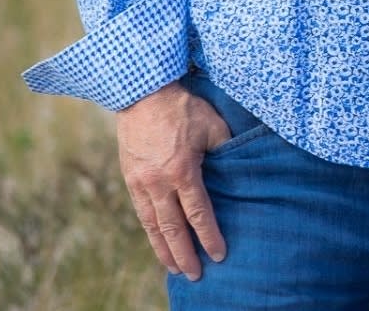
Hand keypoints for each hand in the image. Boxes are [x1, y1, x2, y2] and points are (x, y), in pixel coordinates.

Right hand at [116, 79, 231, 280]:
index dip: (209, 236)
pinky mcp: (130, 178)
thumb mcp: (212, 125)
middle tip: (195, 275)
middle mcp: (159, 183)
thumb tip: (238, 167)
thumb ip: (224, 150)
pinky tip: (157, 241)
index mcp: (182, 170)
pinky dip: (149, 231)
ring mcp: (141, 183)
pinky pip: (141, 212)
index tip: (219, 255)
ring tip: (174, 268)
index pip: (198, 213)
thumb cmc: (183, 108)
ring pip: (152, 226)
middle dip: (185, 254)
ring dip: (163, 249)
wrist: (142, 94)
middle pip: (172, 228)